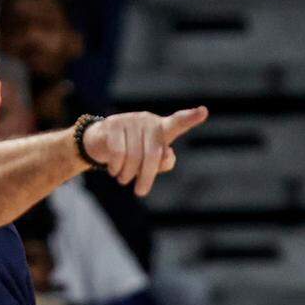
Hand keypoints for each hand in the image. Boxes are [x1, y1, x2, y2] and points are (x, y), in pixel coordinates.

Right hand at [82, 106, 207, 196]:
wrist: (101, 142)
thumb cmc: (134, 154)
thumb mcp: (151, 162)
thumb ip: (164, 162)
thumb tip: (166, 155)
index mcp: (163, 129)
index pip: (178, 123)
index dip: (191, 118)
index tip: (203, 112)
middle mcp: (149, 121)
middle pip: (153, 154)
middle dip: (147, 177)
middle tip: (140, 192)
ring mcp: (131, 120)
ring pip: (133, 155)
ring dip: (127, 175)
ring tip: (123, 179)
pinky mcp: (113, 123)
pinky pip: (117, 152)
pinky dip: (115, 167)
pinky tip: (113, 171)